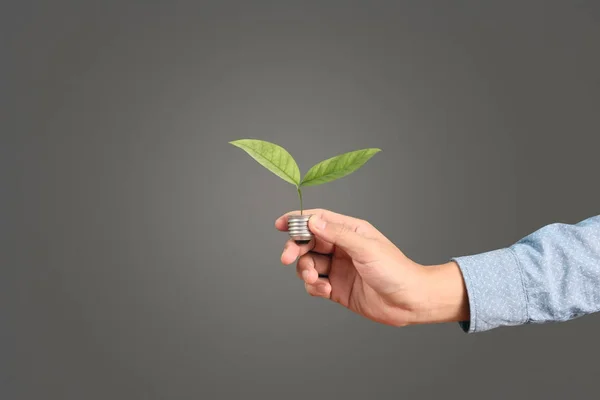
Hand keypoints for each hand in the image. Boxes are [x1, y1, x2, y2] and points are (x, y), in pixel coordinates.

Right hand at [275, 209, 468, 326]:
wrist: (410, 302)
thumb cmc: (396, 270)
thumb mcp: (365, 248)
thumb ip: (337, 234)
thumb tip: (313, 220)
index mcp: (350, 231)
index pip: (318, 220)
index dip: (298, 220)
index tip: (280, 225)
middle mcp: (342, 248)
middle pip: (308, 243)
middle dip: (296, 249)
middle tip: (288, 258)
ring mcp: (339, 268)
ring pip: (308, 265)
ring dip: (306, 271)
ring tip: (317, 280)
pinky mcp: (337, 288)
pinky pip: (315, 284)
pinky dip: (314, 287)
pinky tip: (326, 290)